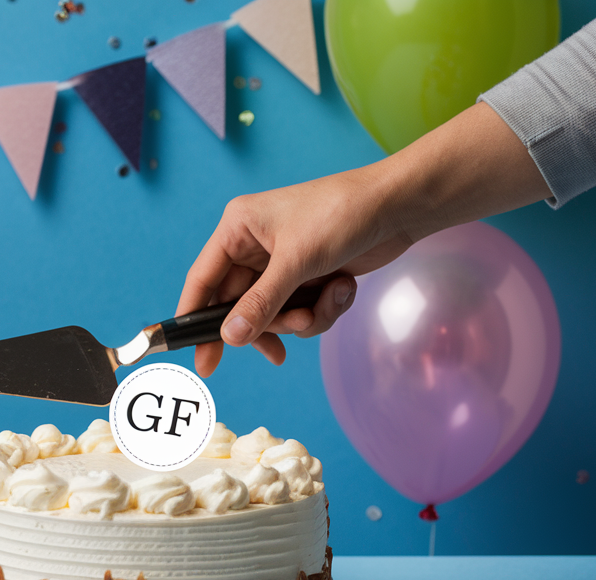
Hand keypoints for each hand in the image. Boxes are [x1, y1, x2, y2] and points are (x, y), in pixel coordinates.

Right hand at [177, 167, 412, 376]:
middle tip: (276, 353)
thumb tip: (229, 338)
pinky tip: (342, 289)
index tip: (197, 357)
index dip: (194, 319)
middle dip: (267, 325)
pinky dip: (321, 309)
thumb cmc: (342, 215)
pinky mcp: (308, 276)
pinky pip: (300, 310)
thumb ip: (260, 303)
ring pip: (273, 314)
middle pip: (239, 305)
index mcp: (237, 229)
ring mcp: (282, 263)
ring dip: (300, 318)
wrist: (400, 206)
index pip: (202, 280)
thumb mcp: (296, 262)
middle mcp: (254, 246)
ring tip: (323, 305)